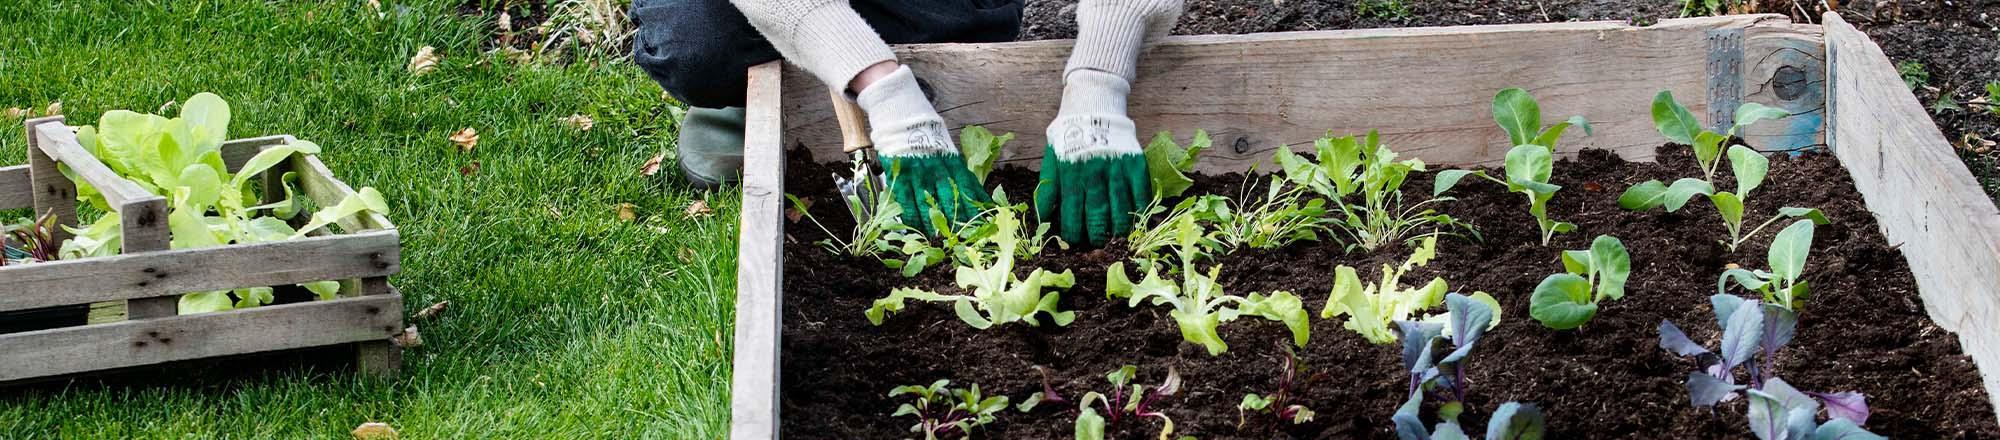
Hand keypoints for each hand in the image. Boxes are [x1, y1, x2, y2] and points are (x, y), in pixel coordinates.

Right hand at [878, 121, 987, 234]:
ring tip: (942, 240)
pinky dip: (912, 218)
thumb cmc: (929, 141)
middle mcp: (936, 169)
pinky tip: (918, 231)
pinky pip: (906, 202)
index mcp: (952, 163)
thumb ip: (962, 177)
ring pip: (928, 204)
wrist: (903, 119)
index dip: (975, 209)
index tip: (983, 226)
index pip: (967, 189)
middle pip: (949, 200)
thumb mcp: (950, 155)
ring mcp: (917, 174)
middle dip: (958, 221)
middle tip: (964, 239)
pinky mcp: (899, 177)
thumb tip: (983, 201)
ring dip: (935, 224)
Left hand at [1034, 139, 1149, 246]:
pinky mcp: (1135, 164)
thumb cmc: (1068, 136)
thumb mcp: (1051, 159)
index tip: (1074, 244)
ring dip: (1119, 229)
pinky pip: (1140, 193)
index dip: (1073, 233)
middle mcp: (1094, 175)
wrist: (1092, 105)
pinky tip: (1138, 222)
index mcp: (1071, 176)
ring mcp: (1117, 170)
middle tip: (1097, 246)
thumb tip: (1042, 218)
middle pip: (1097, 216)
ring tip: (1118, 241)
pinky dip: (1141, 210)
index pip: (1072, 214)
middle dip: (1096, 236)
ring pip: (1120, 209)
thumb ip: (1047, 189)